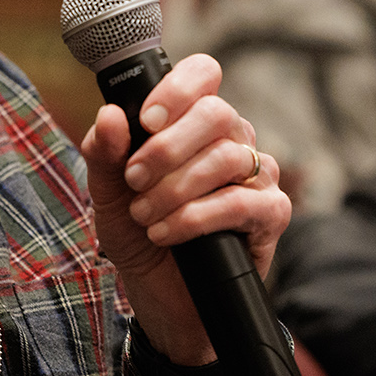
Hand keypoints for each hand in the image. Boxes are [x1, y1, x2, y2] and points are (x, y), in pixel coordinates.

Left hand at [79, 53, 290, 367]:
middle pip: (217, 113)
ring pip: (226, 158)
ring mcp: (257, 176)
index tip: (145, 121)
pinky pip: (241, 202)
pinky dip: (196, 217)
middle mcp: (233, 141)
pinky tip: (168, 233)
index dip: (178, 89)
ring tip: (145, 216)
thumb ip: (105, 154)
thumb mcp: (109, 195)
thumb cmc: (140, 237)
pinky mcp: (271, 215)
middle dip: (167, 147)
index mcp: (195, 123)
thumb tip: (109, 114)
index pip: (204, 74)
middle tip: (135, 179)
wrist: (162, 301)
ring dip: (175, 189)